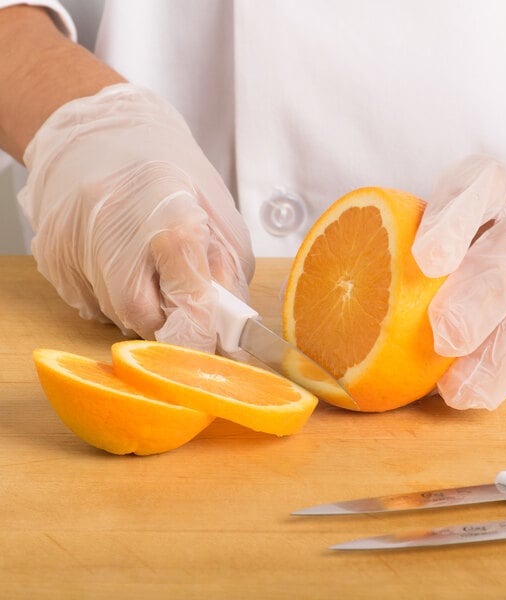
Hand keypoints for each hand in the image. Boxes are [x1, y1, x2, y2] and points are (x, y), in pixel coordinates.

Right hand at [19, 84, 253, 350]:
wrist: (101, 133)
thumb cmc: (169, 171)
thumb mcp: (218, 214)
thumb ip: (226, 274)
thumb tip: (226, 327)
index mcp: (171, 218)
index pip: (188, 303)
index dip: (200, 332)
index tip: (207, 337)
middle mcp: (116, 232)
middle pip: (145, 318)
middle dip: (168, 318)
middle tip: (177, 295)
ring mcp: (76, 244)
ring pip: (115, 313)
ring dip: (140, 305)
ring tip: (145, 263)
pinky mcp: (51, 255)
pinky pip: (88, 302)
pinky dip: (110, 295)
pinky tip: (116, 259)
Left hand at [412, 155, 505, 408]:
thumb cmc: (482, 225)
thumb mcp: (451, 211)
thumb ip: (409, 237)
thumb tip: (345, 292)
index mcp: (497, 184)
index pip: (479, 187)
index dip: (454, 221)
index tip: (426, 258)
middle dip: (480, 297)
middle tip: (445, 334)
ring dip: (500, 356)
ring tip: (459, 389)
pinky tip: (479, 390)